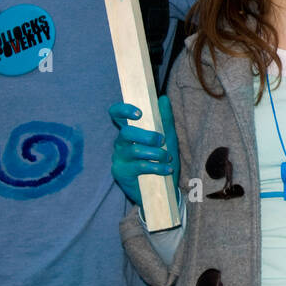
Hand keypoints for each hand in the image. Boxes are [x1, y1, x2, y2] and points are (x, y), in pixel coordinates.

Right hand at [109, 95, 180, 210]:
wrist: (162, 187)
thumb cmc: (162, 159)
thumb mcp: (168, 138)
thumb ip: (165, 119)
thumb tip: (163, 98)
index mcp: (130, 130)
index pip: (116, 114)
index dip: (123, 110)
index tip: (139, 114)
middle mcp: (121, 142)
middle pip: (126, 133)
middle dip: (146, 136)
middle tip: (161, 140)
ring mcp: (119, 158)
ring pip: (134, 150)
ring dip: (155, 153)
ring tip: (167, 157)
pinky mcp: (120, 172)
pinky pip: (138, 167)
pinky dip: (156, 167)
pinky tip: (167, 169)